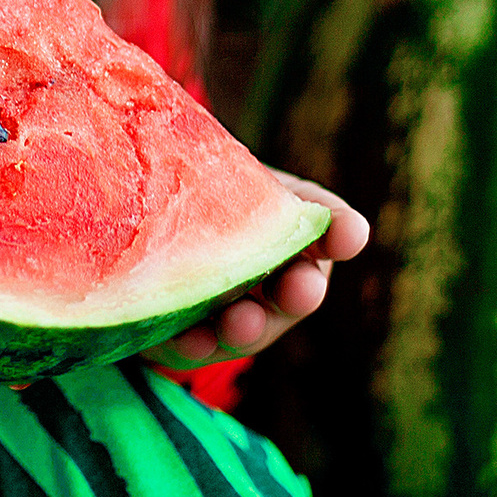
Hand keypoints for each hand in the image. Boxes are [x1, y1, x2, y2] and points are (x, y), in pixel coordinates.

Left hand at [143, 173, 368, 369]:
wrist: (144, 229)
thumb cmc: (196, 192)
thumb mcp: (213, 174)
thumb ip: (227, 174)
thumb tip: (230, 152)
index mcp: (290, 223)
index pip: (326, 224)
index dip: (341, 230)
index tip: (352, 233)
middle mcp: (274, 276)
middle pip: (298, 285)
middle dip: (300, 289)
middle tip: (301, 289)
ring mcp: (236, 312)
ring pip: (251, 324)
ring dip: (248, 325)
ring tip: (240, 322)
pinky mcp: (191, 337)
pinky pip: (196, 344)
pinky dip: (195, 344)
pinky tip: (190, 338)